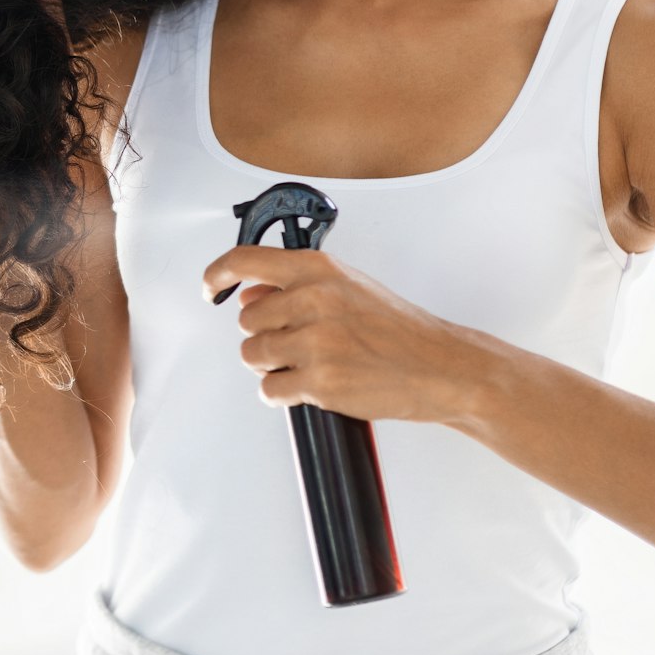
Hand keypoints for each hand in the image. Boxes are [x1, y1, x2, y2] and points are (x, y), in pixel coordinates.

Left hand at [201, 245, 482, 424]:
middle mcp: (313, 300)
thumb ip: (296, 286)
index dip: (217, 274)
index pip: (244, 260)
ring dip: (272, 365)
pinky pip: (270, 390)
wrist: (444, 368)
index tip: (211, 288)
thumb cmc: (399, 329)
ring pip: (253, 355)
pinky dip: (283, 393)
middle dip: (265, 335)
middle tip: (299, 343)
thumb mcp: (349, 288)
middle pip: (246, 321)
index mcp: (319, 270)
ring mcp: (316, 342)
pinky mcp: (320, 382)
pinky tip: (311, 387)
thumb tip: (248, 293)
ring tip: (310, 364)